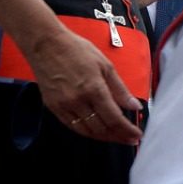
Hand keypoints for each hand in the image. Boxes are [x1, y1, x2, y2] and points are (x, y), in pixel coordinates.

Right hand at [25, 27, 142, 142]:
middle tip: (129, 138)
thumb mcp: (105, 65)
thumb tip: (134, 106)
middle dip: (118, 136)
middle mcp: (78, 101)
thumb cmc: (76, 49)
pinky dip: (86, 132)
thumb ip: (120, 89)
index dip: (127, 130)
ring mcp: (64, 106)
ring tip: (116, 137)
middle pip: (102, 128)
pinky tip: (96, 131)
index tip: (137, 135)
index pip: (114, 118)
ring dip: (103, 137)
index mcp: (94, 89)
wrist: (45, 44)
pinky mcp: (53, 107)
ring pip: (87, 131)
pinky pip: (72, 126)